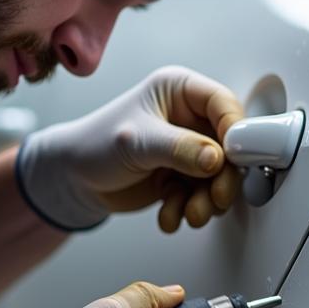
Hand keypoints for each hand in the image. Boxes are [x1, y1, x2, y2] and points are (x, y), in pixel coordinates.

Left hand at [16, 66, 244, 232]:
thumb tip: (218, 159)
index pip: (223, 105)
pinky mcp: (182, 174)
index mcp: (179, 91)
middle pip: (228, 147)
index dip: (235, 132)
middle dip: (222, 179)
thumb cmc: (95, 144)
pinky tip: (169, 216)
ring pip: (216, 176)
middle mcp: (188, 118)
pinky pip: (199, 194)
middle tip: (214, 199)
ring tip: (189, 215)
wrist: (73, 179)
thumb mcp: (138, 142)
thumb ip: (180, 149)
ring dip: (205, 201)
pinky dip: (187, 209)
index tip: (234, 160)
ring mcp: (187, 148)